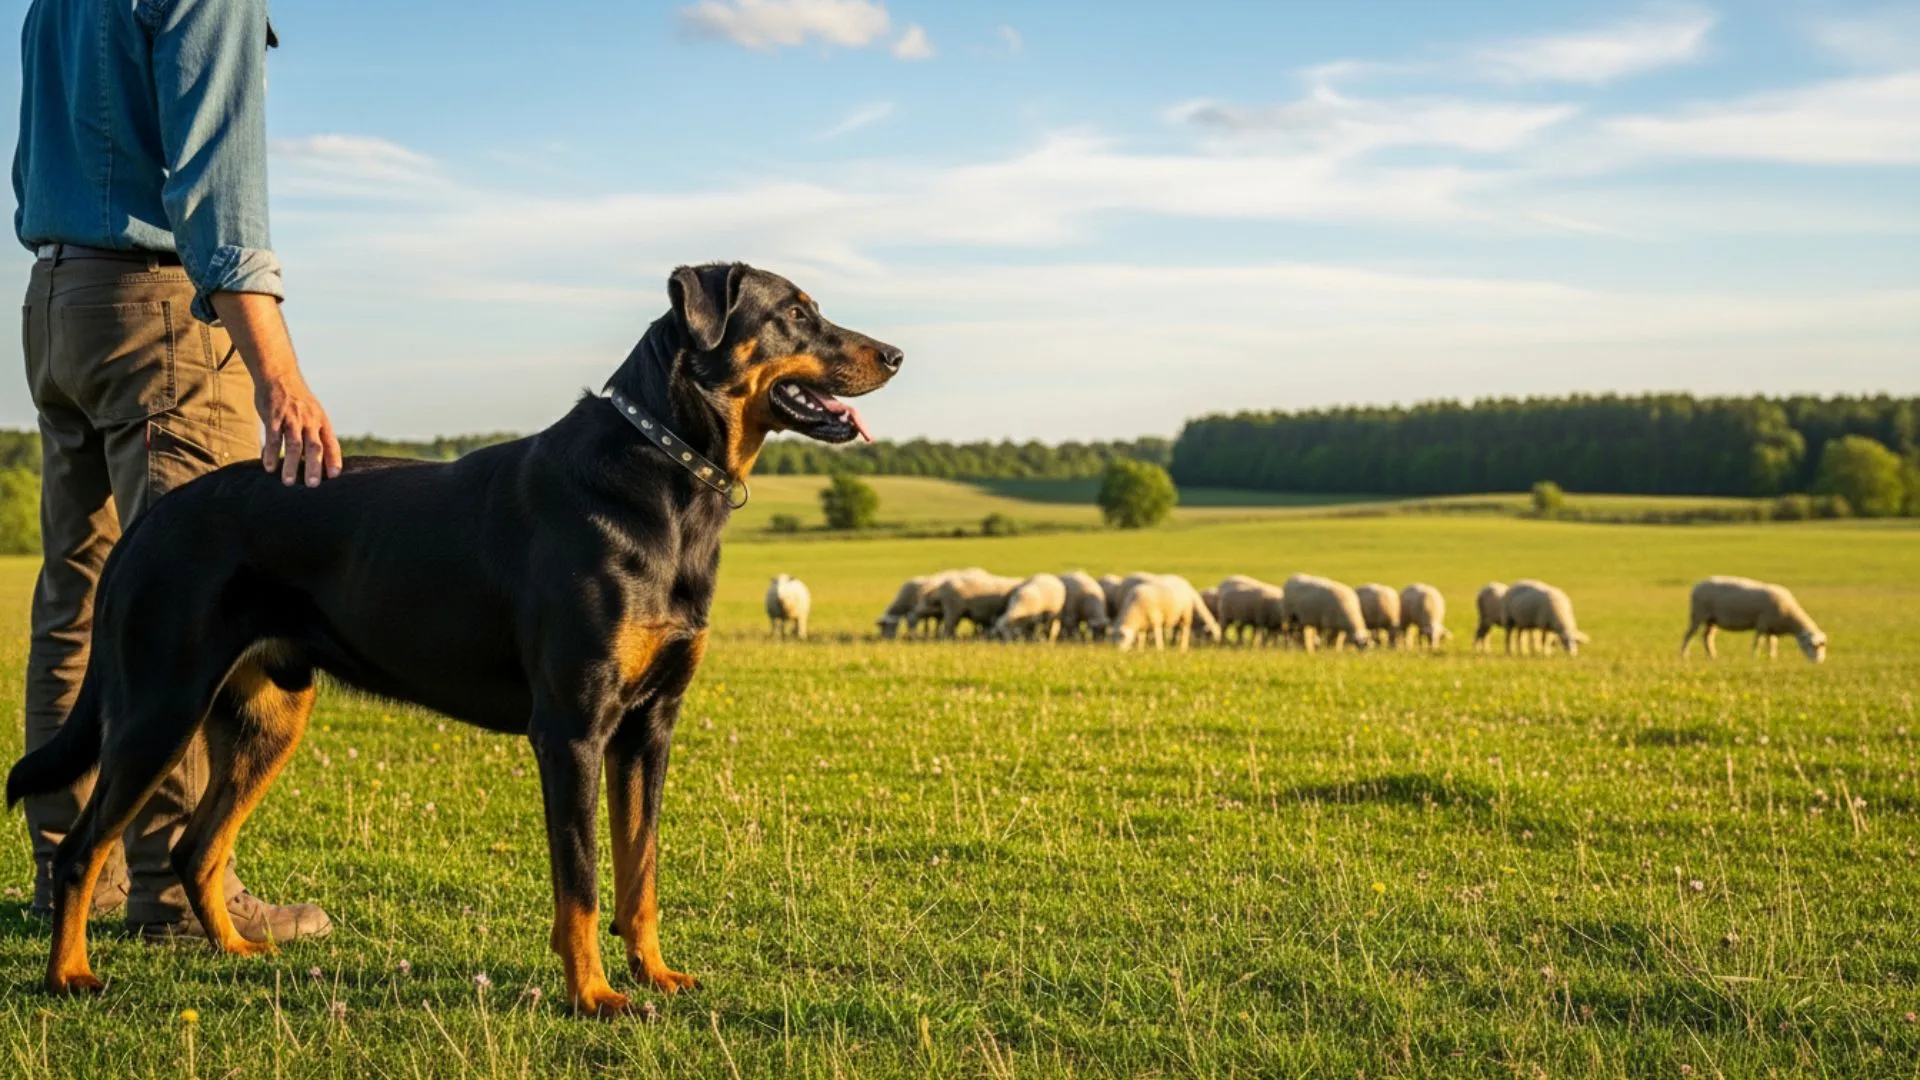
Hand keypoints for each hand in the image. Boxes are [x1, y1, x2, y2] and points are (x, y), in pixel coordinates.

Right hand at [210, 291, 343, 487]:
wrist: (279, 375)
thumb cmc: (297, 400)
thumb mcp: (313, 413)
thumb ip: (316, 433)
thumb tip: (322, 458)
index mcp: (321, 421)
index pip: (331, 443)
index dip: (333, 459)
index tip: (335, 476)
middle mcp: (309, 421)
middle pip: (314, 447)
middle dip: (314, 467)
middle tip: (312, 485)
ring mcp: (292, 418)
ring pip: (294, 444)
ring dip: (291, 464)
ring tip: (288, 482)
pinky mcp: (274, 416)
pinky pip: (273, 438)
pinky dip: (271, 453)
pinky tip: (268, 467)